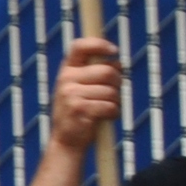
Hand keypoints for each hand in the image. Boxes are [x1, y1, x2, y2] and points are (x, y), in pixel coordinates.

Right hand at [51, 36, 123, 151]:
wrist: (66, 141)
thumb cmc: (80, 113)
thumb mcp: (82, 89)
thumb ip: (97, 74)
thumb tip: (119, 63)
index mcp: (66, 71)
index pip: (80, 46)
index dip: (99, 44)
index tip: (114, 51)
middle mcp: (66, 79)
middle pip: (108, 71)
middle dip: (118, 83)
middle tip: (113, 94)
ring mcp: (71, 94)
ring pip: (112, 91)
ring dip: (116, 102)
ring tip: (105, 110)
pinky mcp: (80, 109)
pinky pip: (111, 106)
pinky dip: (114, 113)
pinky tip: (105, 118)